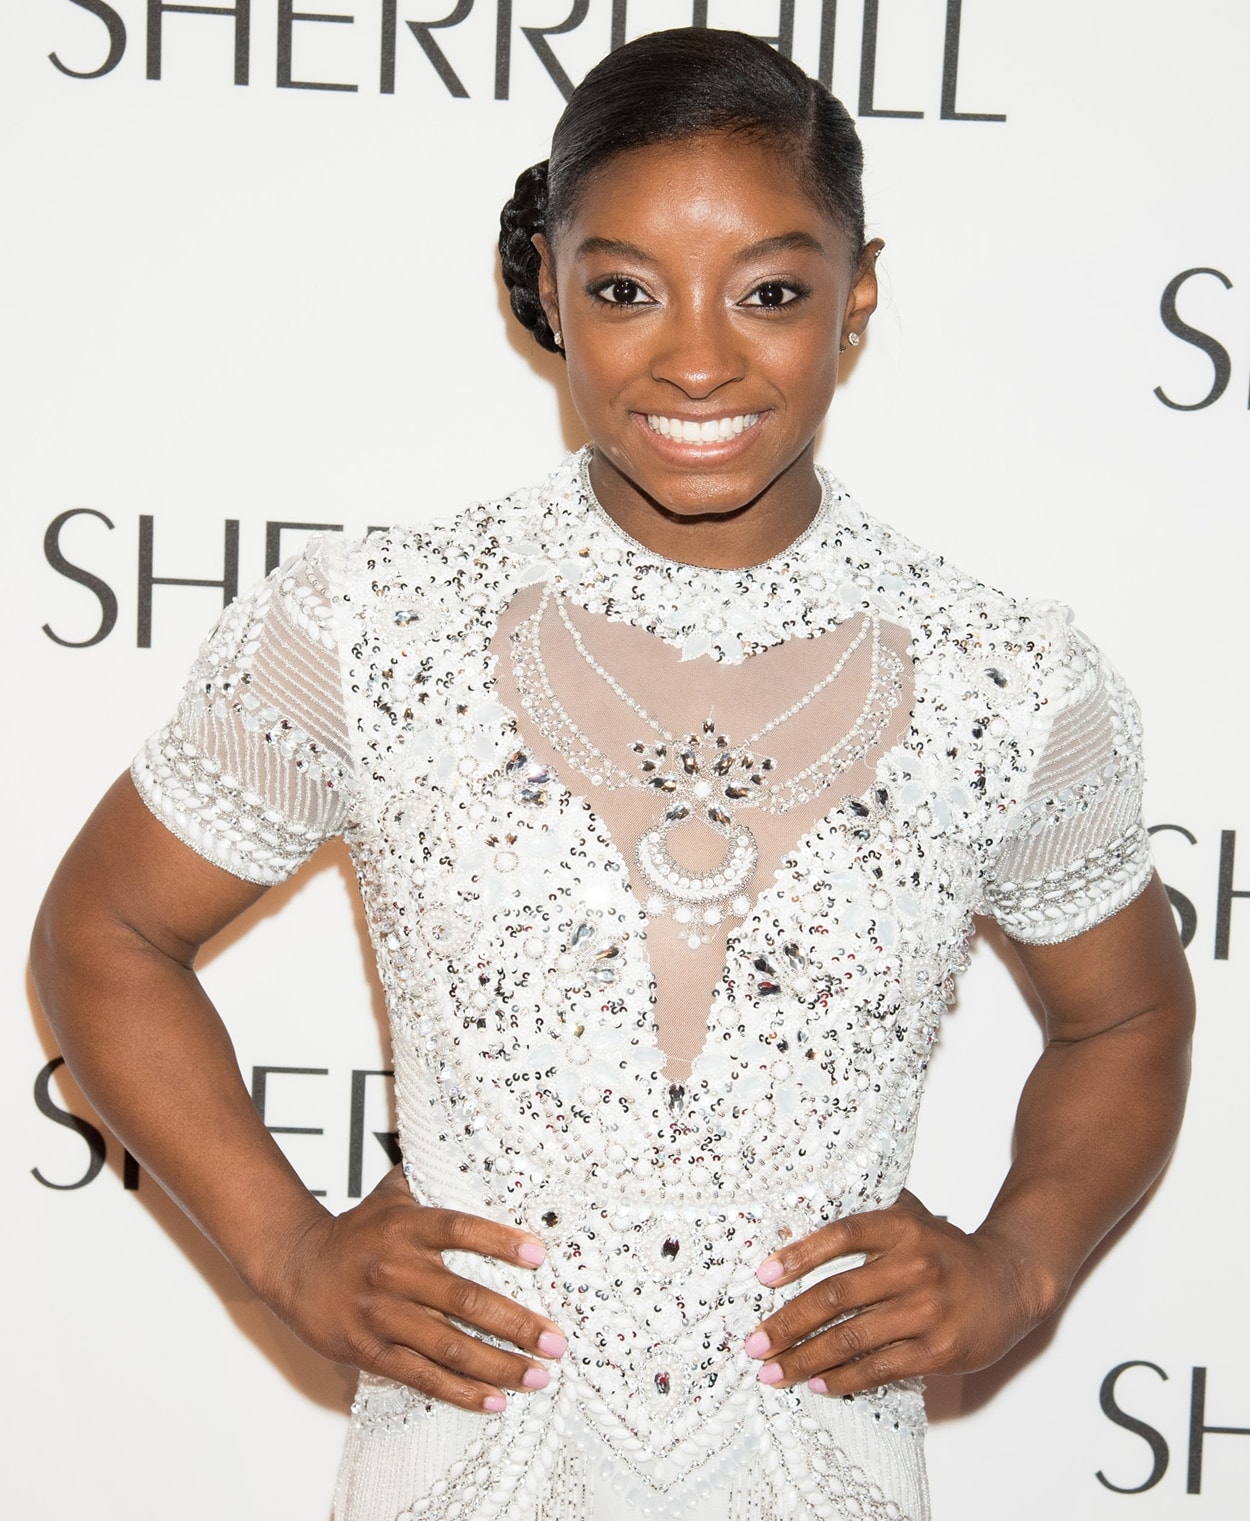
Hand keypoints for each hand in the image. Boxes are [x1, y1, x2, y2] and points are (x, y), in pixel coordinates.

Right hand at [263, 1166, 566, 1413]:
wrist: (296, 1266)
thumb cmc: (357, 1230)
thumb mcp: (392, 1194)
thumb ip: (432, 1176)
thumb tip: (477, 1150)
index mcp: (406, 1227)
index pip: (459, 1229)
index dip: (500, 1241)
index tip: (540, 1255)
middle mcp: (396, 1270)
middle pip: (464, 1299)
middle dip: (517, 1325)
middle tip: (557, 1343)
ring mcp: (382, 1314)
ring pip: (448, 1346)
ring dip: (499, 1366)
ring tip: (538, 1376)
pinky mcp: (370, 1351)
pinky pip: (421, 1375)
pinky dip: (460, 1391)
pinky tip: (494, 1400)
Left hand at [743, 1191, 1047, 1395]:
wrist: (1010, 1282)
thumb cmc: (945, 1251)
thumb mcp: (909, 1220)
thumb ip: (862, 1221)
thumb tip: (790, 1225)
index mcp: (901, 1227)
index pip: (841, 1235)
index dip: (798, 1254)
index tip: (762, 1276)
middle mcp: (914, 1266)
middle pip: (836, 1295)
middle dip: (788, 1322)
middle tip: (754, 1344)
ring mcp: (928, 1311)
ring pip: (852, 1338)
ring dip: (805, 1359)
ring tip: (773, 1372)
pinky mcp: (939, 1351)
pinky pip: (879, 1368)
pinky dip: (843, 1379)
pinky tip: (816, 1384)